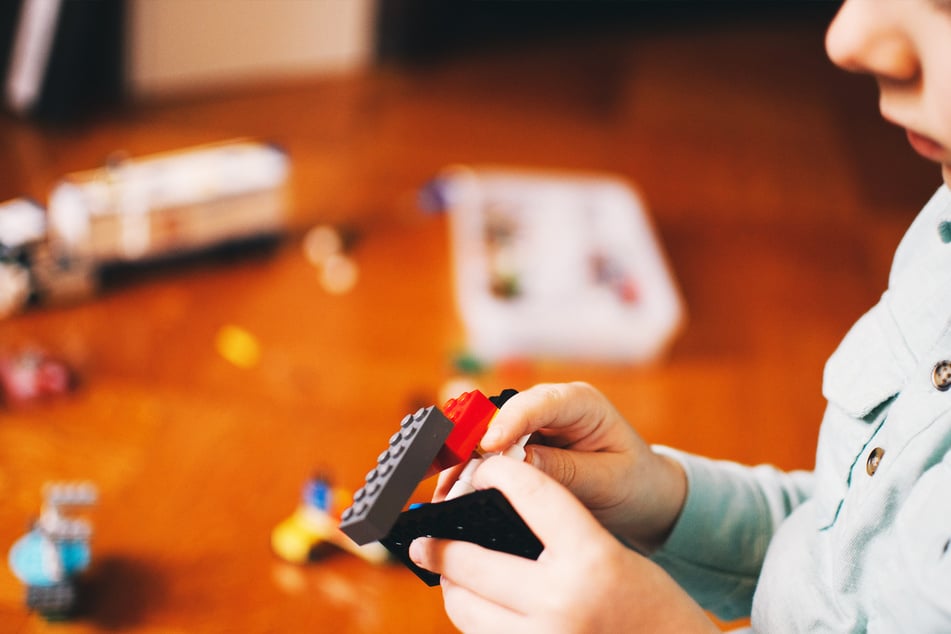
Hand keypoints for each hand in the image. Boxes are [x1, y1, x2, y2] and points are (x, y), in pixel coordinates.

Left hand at [412, 456, 716, 632]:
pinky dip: (475, 620)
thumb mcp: (617, 558)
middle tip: (424, 538)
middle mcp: (561, 602)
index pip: (532, 495)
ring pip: (464, 608)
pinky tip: (479, 607)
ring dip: (451, 586)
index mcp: (592, 561)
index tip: (481, 470)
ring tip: (449, 575)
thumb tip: (497, 519)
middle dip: (440, 544)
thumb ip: (563, 535)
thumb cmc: (655, 610)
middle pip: (471, 559)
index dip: (498, 473)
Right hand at [435, 382, 685, 551]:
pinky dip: (469, 472)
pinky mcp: (519, 444)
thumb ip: (564, 470)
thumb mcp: (607, 480)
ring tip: (444, 491)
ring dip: (463, 461)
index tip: (488, 446)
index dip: (509, 422)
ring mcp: (531, 424)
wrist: (642, 493)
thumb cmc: (632, 481)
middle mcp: (550, 406)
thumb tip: (518, 464)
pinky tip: (453, 492)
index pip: (539, 403)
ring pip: (485, 433)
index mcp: (580, 403)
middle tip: (450, 475)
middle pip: (500, 414)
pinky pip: (486, 453)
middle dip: (472, 443)